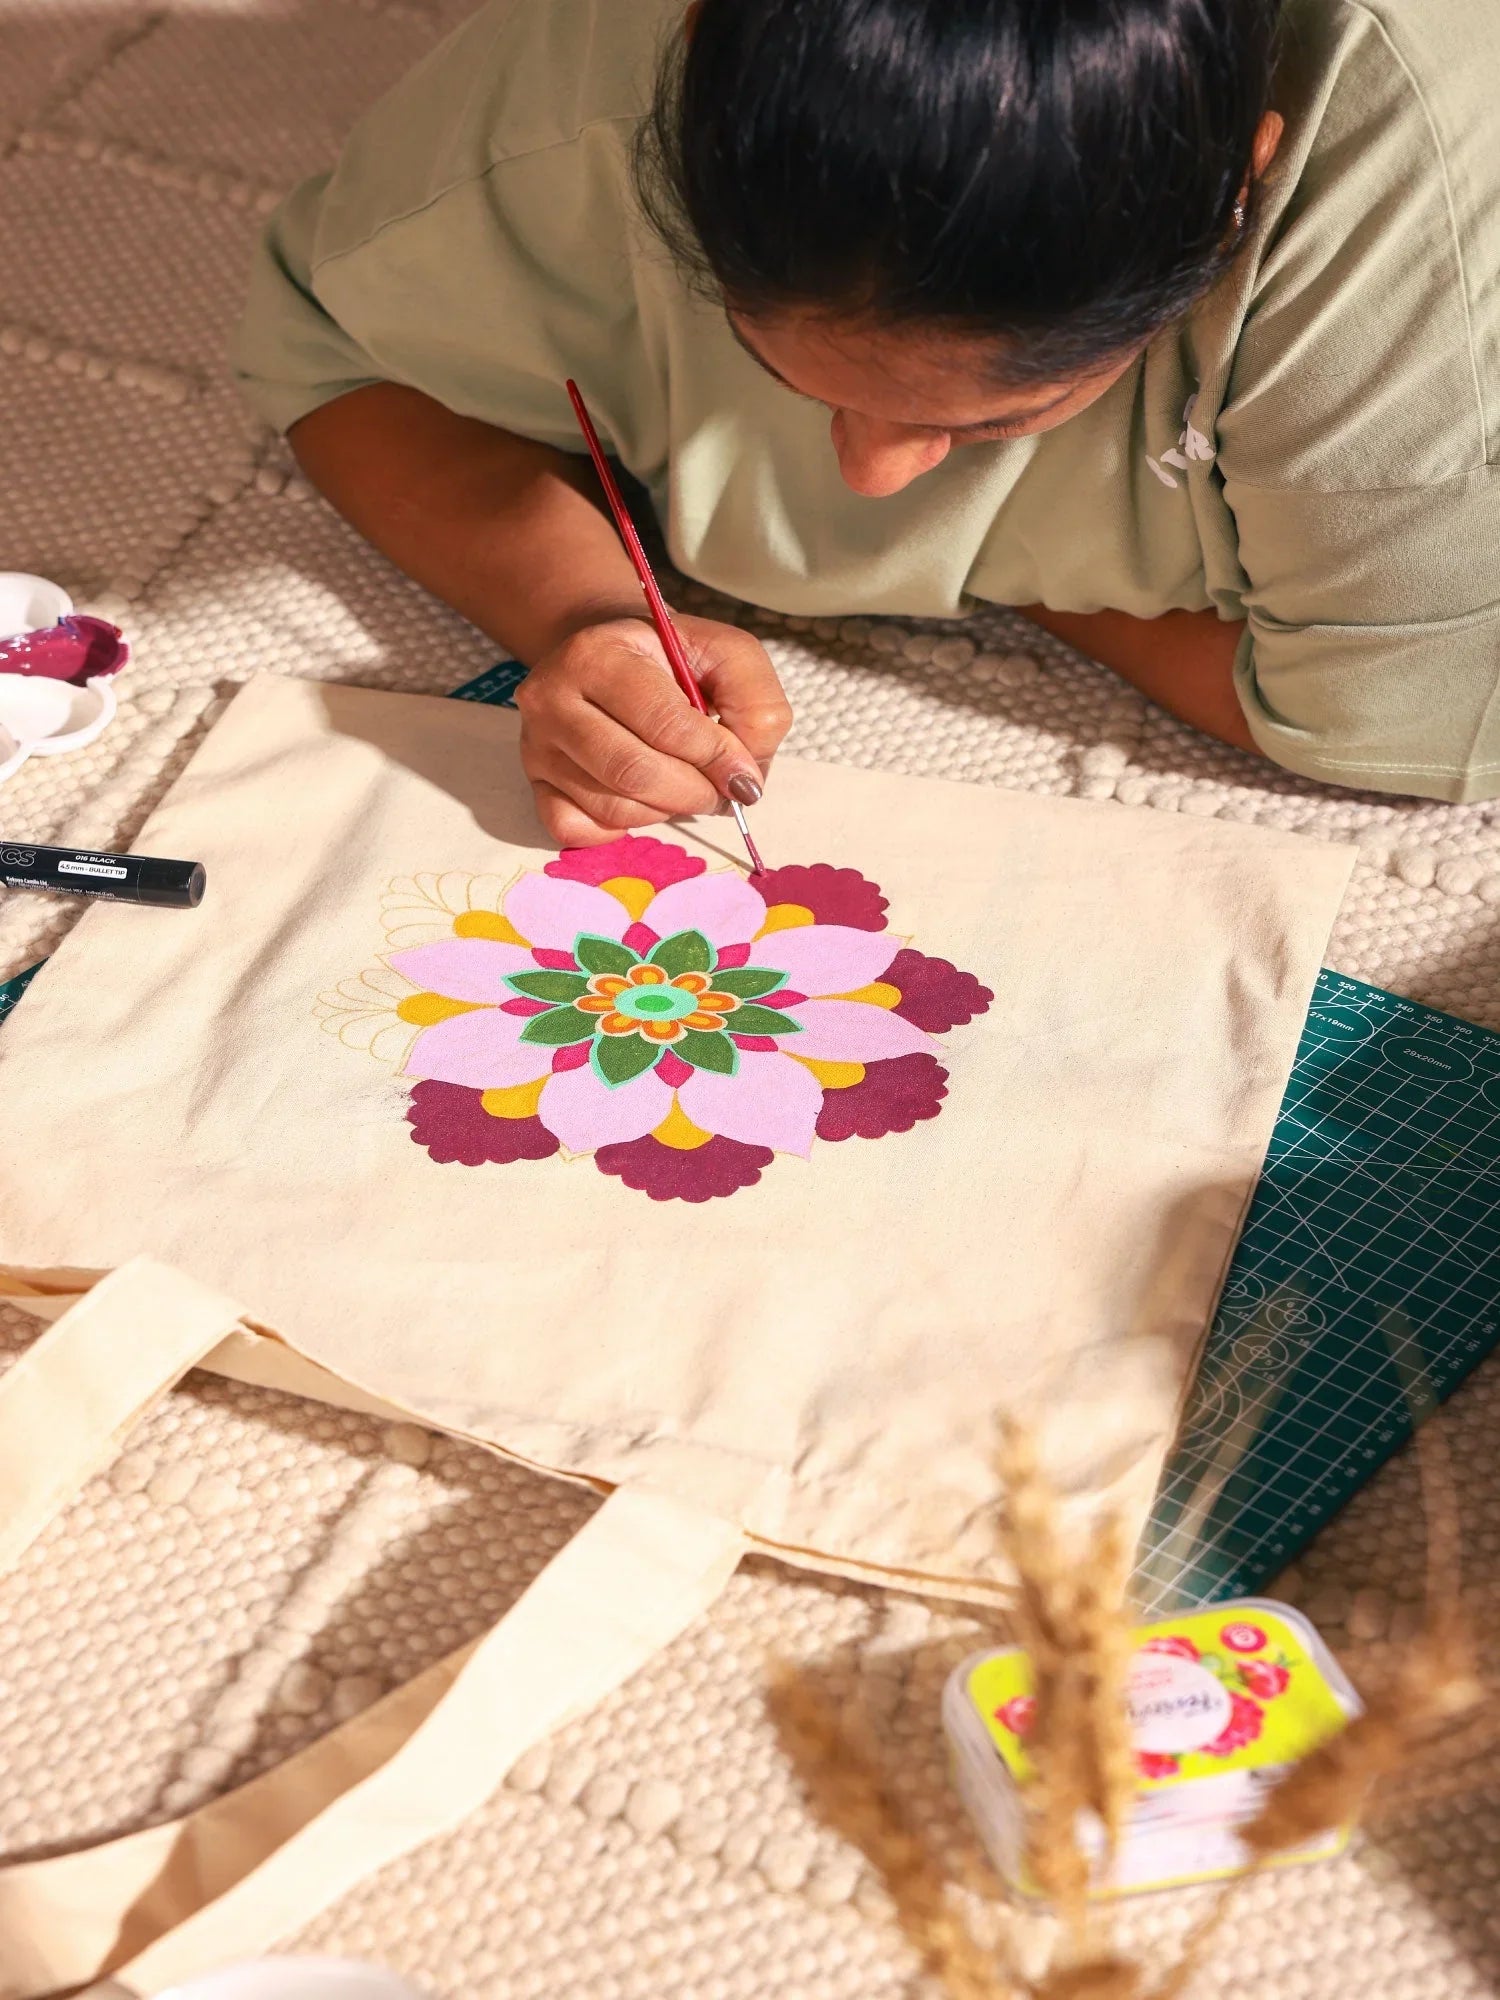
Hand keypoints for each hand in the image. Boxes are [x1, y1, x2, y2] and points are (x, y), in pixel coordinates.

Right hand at [516, 612, 792, 844]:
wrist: (613, 653)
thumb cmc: (674, 658)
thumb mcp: (727, 655)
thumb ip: (755, 705)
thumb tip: (743, 780)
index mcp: (597, 653)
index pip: (664, 724)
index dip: (715, 758)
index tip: (744, 774)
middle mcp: (552, 697)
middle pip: (633, 772)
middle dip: (693, 792)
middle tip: (719, 790)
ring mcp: (537, 745)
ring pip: (611, 807)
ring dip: (666, 810)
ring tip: (685, 786)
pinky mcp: (535, 783)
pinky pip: (577, 831)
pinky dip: (621, 829)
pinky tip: (643, 801)